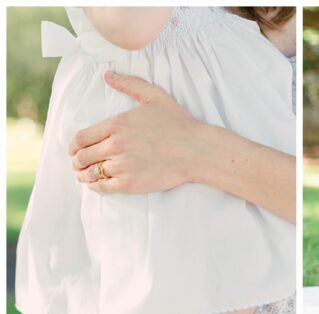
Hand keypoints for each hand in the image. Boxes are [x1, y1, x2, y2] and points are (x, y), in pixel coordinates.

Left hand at [69, 70, 205, 193]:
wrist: (198, 151)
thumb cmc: (180, 124)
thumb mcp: (155, 97)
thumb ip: (129, 84)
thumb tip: (108, 75)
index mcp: (117, 124)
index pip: (81, 138)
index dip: (73, 146)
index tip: (74, 150)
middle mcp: (115, 145)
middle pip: (82, 156)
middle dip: (77, 161)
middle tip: (79, 164)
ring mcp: (122, 166)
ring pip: (90, 173)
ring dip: (83, 175)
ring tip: (84, 176)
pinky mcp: (130, 183)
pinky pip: (102, 187)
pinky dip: (96, 187)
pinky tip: (98, 184)